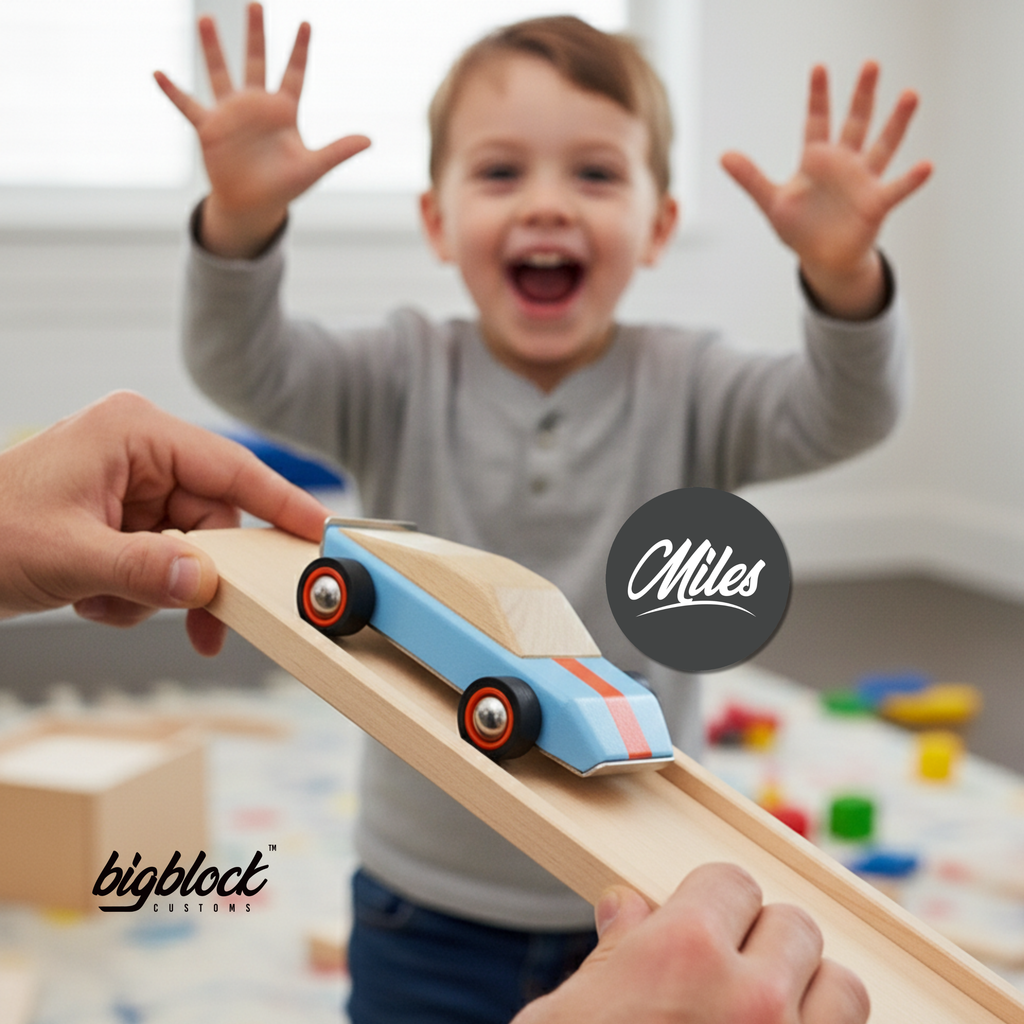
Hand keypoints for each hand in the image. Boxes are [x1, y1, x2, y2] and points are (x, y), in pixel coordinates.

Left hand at [0, 391, 330, 654]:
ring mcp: (129, 486)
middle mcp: (139, 453)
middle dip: (201, 575)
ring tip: (107, 601)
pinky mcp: (120, 518)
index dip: (281, 502)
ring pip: (189, 546)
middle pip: (213, 518)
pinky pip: (161, 559)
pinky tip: (94, 596)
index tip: (319, 532)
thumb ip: (146, 571)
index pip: (232, 467)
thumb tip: (207, 583)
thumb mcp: (69, 555)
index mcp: (135, 433)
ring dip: (157, 588)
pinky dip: (137, 591)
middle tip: (207, 625)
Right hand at [154, 2, 369, 257]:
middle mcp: (257, 106)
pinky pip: (188, 106)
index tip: (307, 23)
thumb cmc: (285, 187)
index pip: (295, 74)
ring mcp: (232, 114)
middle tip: (256, 3)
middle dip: (257, 34)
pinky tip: (157, 73)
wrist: (254, 205)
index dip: (300, 51)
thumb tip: (369, 140)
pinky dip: (173, 92)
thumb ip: (338, 151)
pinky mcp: (210, 128)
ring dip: (214, 49)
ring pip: (221, 73)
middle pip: (257, 62)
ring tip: (207, 20)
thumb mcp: (313, 168)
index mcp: (284, 112)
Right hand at [513, 863, 868, 1023]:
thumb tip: (626, 909)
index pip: (732, 882)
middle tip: (734, 969)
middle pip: (795, 926)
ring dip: (812, 994)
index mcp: (683, 953)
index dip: (714, 899)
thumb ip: (613, 955)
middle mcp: (751, 997)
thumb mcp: (572, 1014)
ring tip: (770, 1015)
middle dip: (763, 940)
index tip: (706, 919)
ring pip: (843, 989)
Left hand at [721, 62, 931, 318]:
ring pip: (882, 145)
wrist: (823, 259)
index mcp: (816, 160)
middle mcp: (843, 163)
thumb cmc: (799, 228)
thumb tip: (724, 155)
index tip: (819, 67)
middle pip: (855, 122)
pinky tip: (926, 166)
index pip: (816, 121)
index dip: (817, 96)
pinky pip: (896, 188)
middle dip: (862, 95)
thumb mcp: (772, 202)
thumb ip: (751, 178)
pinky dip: (911, 179)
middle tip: (871, 64)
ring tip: (910, 95)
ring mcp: (863, 181)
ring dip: (896, 123)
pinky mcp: (876, 204)